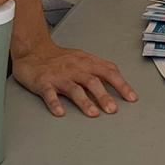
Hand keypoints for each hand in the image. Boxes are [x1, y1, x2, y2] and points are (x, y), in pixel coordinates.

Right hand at [14, 40, 136, 116]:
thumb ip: (100, 68)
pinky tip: (60, 112)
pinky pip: (49, 94)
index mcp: (87, 62)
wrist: (33, 50)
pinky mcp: (43, 82)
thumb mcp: (83, 58)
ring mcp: (59, 76)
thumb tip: (118, 80)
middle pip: (92, 81)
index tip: (131, 97)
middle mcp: (75, 68)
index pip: (109, 72)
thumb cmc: (60, 58)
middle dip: (104, 96)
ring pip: (74, 89)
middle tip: (113, 109)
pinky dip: (55, 103)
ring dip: (84, 101)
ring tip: (93, 113)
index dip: (121, 85)